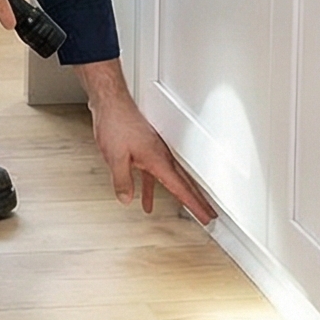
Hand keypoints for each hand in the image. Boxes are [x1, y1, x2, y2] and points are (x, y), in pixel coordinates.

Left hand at [77, 61, 216, 224]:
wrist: (111, 103)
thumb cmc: (115, 123)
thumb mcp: (115, 157)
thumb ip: (122, 181)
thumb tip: (126, 199)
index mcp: (158, 160)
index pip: (181, 188)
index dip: (195, 205)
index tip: (206, 216)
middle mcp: (161, 156)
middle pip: (184, 184)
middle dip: (198, 201)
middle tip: (209, 215)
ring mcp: (154, 153)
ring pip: (171, 179)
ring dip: (181, 195)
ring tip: (189, 210)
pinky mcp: (145, 151)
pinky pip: (153, 175)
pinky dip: (152, 189)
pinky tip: (146, 201)